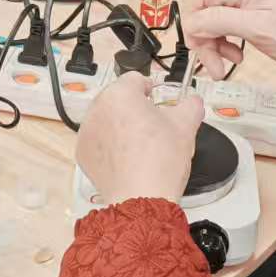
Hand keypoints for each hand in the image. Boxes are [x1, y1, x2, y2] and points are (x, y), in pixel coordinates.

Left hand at [76, 73, 203, 204]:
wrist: (142, 197)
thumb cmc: (161, 160)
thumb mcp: (186, 126)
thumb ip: (191, 105)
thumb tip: (193, 101)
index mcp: (120, 94)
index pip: (135, 79)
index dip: (150, 89)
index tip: (156, 99)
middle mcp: (98, 108)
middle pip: (119, 98)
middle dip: (134, 108)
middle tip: (152, 126)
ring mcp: (87, 131)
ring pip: (107, 119)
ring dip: (121, 125)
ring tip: (140, 145)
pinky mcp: (83, 152)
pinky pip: (98, 140)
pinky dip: (110, 145)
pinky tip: (127, 158)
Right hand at [182, 0, 275, 79]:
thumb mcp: (259, 29)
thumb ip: (221, 21)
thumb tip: (192, 23)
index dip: (193, 20)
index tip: (197, 45)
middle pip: (204, 8)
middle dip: (204, 37)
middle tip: (212, 65)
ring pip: (211, 19)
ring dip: (214, 43)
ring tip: (226, 64)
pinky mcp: (249, 12)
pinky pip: (224, 24)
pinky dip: (224, 42)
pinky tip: (235, 55)